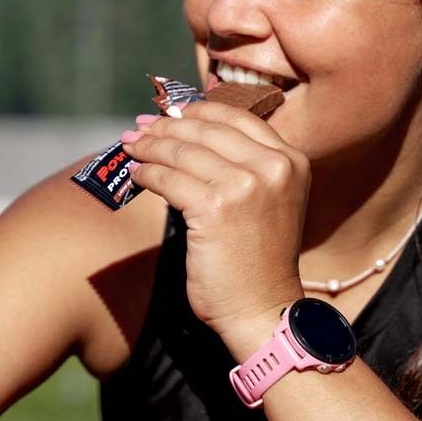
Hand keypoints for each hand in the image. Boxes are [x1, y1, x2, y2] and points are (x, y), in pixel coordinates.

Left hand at [121, 100, 309, 342]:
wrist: (263, 310)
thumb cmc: (258, 260)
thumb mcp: (269, 200)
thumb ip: (243, 165)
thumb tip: (188, 130)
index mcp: (291, 160)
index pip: (238, 117)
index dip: (198, 110)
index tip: (171, 112)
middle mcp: (273, 167)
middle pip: (207, 129)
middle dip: (166, 126)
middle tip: (139, 127)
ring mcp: (245, 185)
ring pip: (182, 151)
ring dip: (150, 147)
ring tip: (130, 147)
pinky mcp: (215, 207)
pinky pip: (168, 179)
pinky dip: (146, 174)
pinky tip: (136, 175)